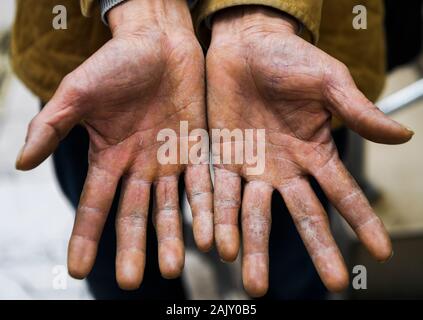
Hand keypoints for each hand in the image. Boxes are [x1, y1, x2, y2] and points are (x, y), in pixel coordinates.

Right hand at [16, 0, 212, 289]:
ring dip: (173, 236)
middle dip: (133, 247)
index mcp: (109, 158)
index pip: (95, 204)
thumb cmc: (116, 64)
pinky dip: (205, 208)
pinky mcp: (198, 150)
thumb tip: (21, 162)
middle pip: (135, 214)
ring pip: (171, 207)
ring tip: (174, 267)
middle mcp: (140, 167)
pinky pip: (203, 184)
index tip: (78, 270)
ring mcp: (170, 161)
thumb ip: (51, 126)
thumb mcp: (78, 93)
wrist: (159, 44)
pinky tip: (209, 235)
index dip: (86, 236)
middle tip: (131, 282)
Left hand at [207, 6, 412, 296]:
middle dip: (317, 247)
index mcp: (315, 151)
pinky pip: (220, 192)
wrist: (244, 46)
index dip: (362, 221)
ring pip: (255, 214)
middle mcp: (286, 168)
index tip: (380, 253)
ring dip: (253, 246)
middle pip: (303, 215)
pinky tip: (216, 244)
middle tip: (332, 283)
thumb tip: (403, 137)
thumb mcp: (328, 82)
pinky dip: (218, 217)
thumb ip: (357, 111)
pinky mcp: (223, 158)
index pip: (344, 193)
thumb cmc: (289, 59)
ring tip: (253, 282)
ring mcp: (253, 166)